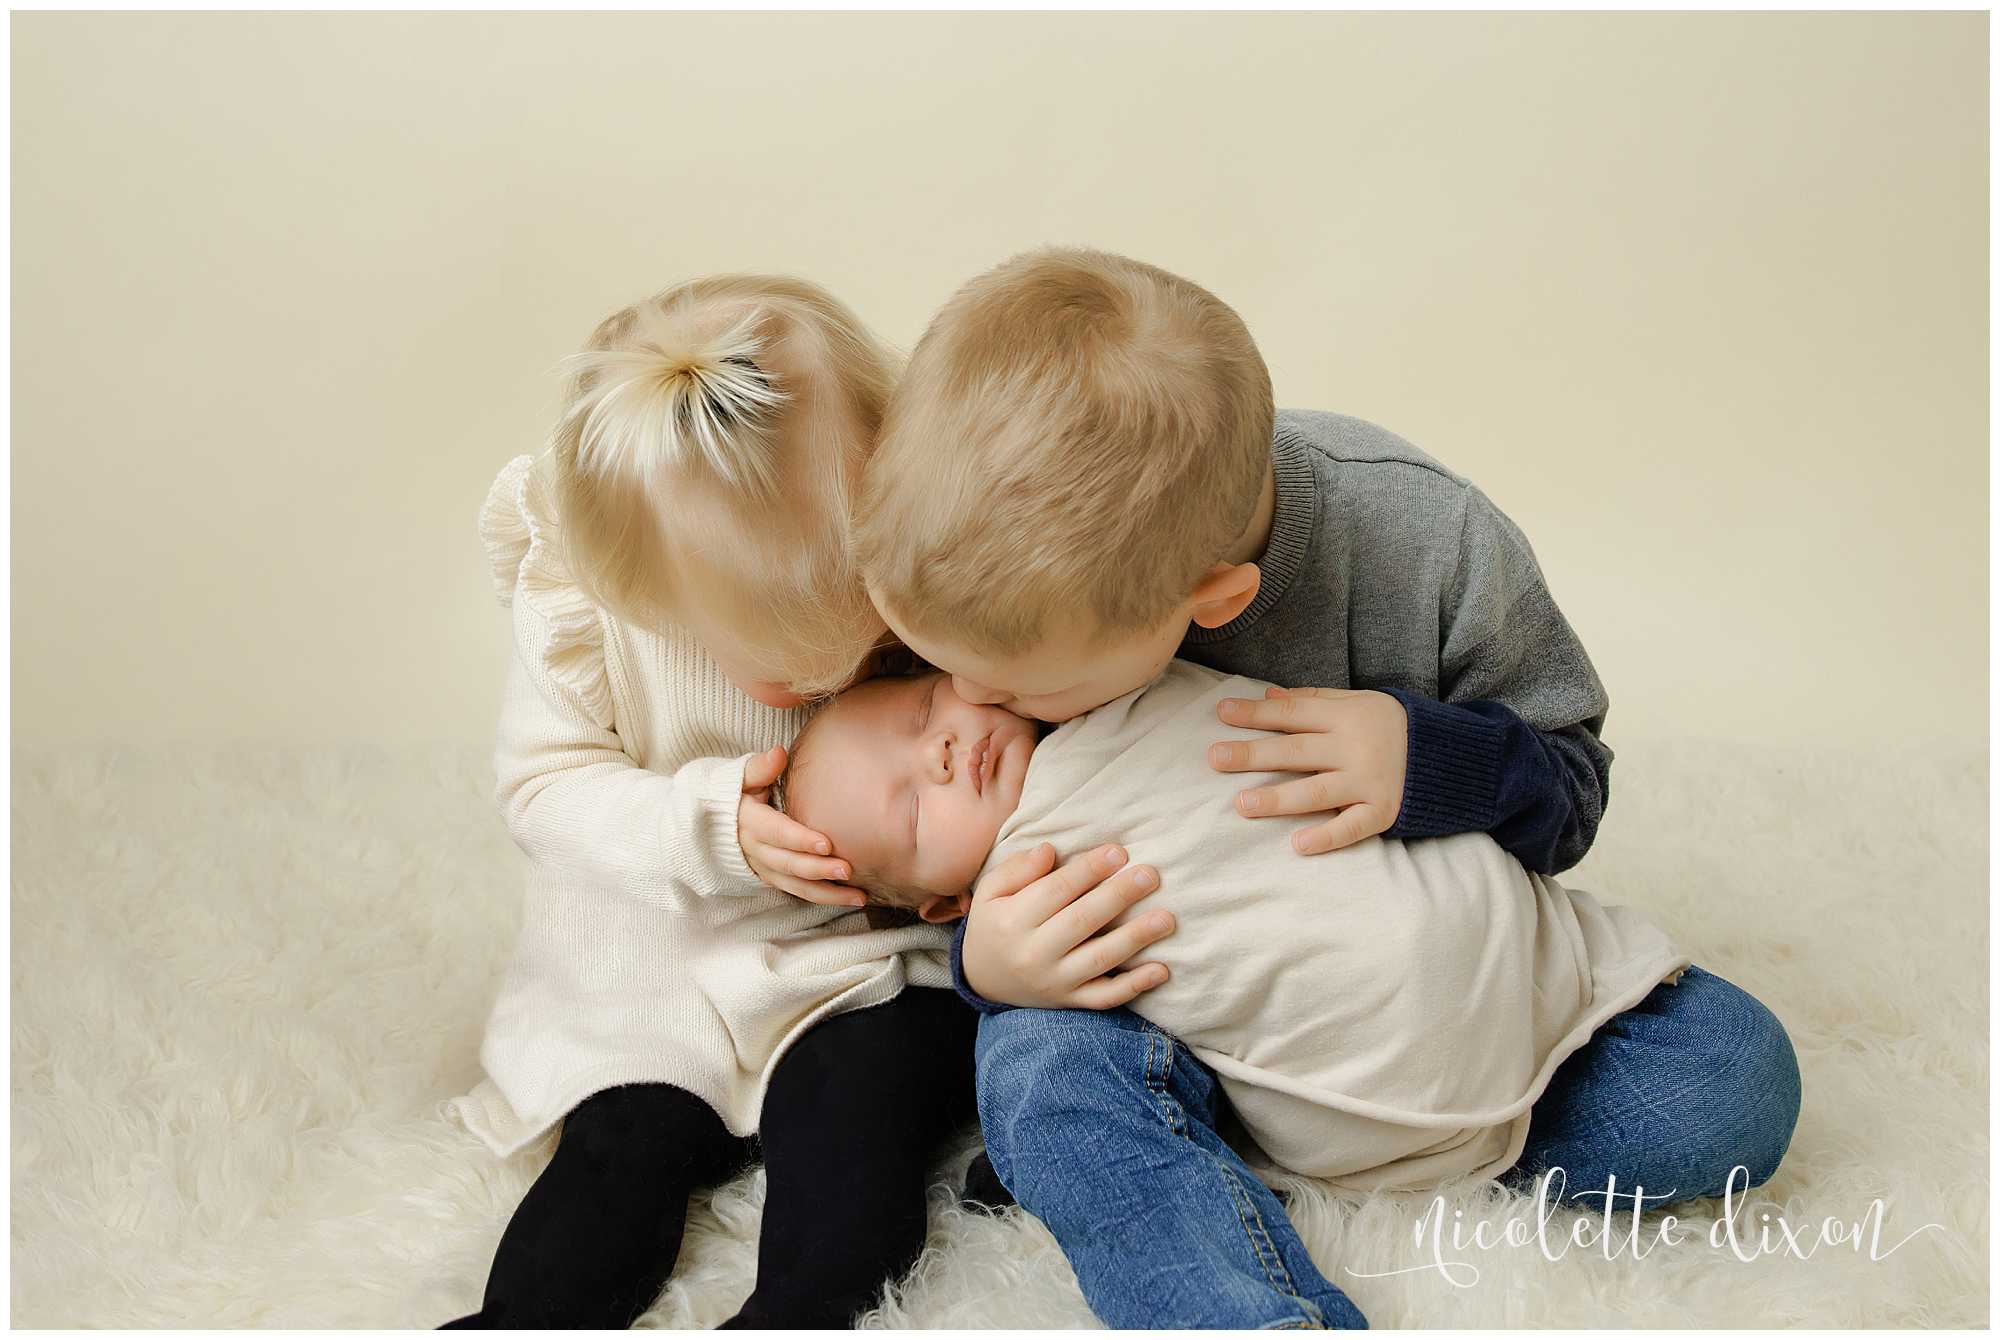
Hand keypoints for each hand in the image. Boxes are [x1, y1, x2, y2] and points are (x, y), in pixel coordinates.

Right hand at [737, 746, 865, 907]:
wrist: (719, 820)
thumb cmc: (739, 792)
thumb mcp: (743, 776)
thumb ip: (760, 767)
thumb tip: (779, 753)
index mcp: (749, 822)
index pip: (776, 833)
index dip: (799, 840)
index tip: (826, 843)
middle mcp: (755, 850)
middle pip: (788, 863)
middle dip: (818, 869)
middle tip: (848, 869)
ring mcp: (765, 868)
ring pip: (796, 885)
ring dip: (827, 893)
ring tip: (858, 895)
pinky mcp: (775, 879)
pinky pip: (800, 892)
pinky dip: (824, 898)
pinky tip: (852, 898)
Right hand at [961, 842, 1174, 1009]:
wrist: (984, 979)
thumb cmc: (995, 923)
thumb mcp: (991, 891)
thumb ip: (1018, 868)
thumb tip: (1050, 849)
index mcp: (1013, 921)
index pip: (1056, 891)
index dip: (1089, 870)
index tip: (1119, 852)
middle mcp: (1034, 954)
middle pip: (1082, 921)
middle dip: (1118, 897)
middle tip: (1150, 875)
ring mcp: (1055, 982)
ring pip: (1099, 960)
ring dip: (1135, 938)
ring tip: (1166, 918)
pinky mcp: (1070, 1001)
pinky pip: (1105, 998)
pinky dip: (1134, 986)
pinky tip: (1162, 969)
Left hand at [1209, 686, 1408, 854]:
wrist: (1453, 754)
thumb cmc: (1392, 726)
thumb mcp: (1358, 702)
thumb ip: (1315, 700)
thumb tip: (1269, 694)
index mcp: (1346, 716)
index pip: (1293, 713)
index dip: (1257, 713)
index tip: (1222, 712)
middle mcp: (1355, 748)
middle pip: (1297, 751)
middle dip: (1254, 755)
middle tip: (1215, 758)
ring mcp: (1370, 782)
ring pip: (1317, 792)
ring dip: (1278, 799)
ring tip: (1242, 805)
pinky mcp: (1385, 811)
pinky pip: (1353, 826)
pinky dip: (1327, 837)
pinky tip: (1298, 844)